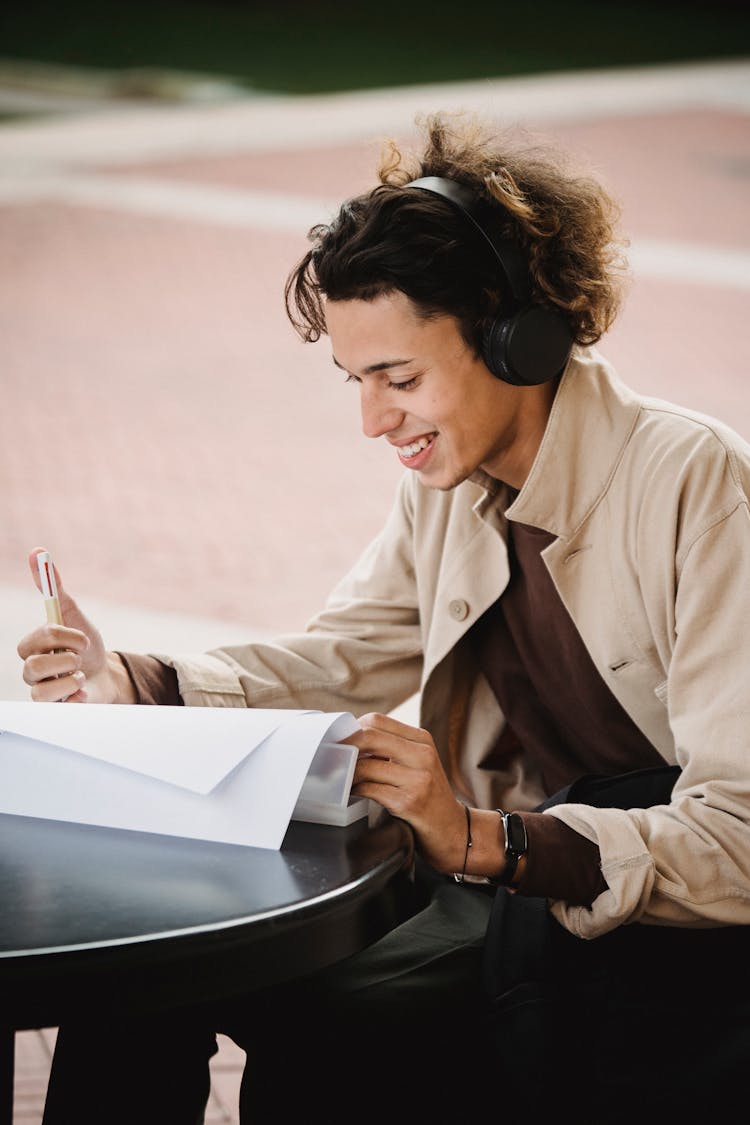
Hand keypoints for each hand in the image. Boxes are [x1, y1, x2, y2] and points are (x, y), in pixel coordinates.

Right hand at [17, 547, 133, 703]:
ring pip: (40, 690)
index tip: (82, 639)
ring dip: (71, 680)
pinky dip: (76, 697)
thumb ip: (55, 586)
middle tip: (80, 659)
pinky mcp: (55, 708)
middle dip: (65, 661)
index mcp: (34, 646)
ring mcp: (41, 690)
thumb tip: (37, 552)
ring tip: (81, 677)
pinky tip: (84, 692)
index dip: (60, 639)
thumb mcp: (74, 614)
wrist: (106, 674)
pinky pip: (55, 707)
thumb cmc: (86, 645)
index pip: (33, 641)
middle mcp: (32, 669)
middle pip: (33, 667)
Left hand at [346, 712, 468, 873]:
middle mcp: (422, 755)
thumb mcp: (417, 763)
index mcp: (422, 740)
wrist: (454, 830)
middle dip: (345, 746)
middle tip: (330, 757)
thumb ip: (390, 749)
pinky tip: (353, 794)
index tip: (337, 741)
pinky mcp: (410, 802)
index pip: (377, 721)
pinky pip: (370, 789)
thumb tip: (348, 740)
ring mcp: (418, 779)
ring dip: (347, 773)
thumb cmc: (428, 796)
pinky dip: (356, 790)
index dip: (351, 729)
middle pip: (370, 736)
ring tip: (340, 779)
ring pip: (366, 765)